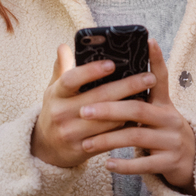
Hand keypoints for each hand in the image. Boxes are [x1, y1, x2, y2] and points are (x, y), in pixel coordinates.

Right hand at [31, 44, 157, 168]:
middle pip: (98, 98)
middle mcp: (60, 113)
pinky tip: (139, 119)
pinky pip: (109, 138)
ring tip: (149, 97)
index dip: (91, 71)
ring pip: (107, 120)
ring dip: (129, 109)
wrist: (47, 147)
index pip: (71, 79)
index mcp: (55, 94)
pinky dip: (125, 128)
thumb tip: (64, 46)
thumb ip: (62, 68)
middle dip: (126, 86)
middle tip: (148, 77)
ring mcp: (70, 133)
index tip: (112, 63)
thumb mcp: (55, 90)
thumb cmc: (57, 109)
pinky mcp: (81, 149)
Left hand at [75, 40, 195, 190]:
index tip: (148, 41)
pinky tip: (107, 163)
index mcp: (165, 104)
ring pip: (137, 137)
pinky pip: (144, 164)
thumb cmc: (164, 132)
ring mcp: (171, 141)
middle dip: (109, 109)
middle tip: (84, 110)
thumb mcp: (159, 111)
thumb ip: (140, 95)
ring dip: (108, 140)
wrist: (194, 162)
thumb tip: (118, 73)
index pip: (161, 77)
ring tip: (86, 143)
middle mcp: (170, 119)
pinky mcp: (170, 162)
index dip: (156, 59)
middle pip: (138, 109)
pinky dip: (124, 165)